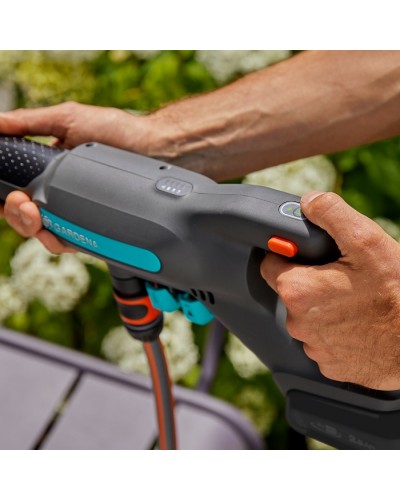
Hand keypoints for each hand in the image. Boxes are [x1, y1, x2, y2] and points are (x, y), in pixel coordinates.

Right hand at [0, 102, 151, 252]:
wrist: (155, 149)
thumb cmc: (117, 131)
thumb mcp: (69, 120)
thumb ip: (31, 122)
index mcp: (48, 170)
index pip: (18, 190)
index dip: (7, 198)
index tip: (6, 197)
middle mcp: (60, 193)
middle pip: (24, 215)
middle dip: (15, 213)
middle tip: (22, 203)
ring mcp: (76, 212)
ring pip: (42, 232)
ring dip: (30, 228)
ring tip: (35, 215)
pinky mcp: (93, 227)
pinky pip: (68, 243)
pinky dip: (56, 241)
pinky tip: (55, 233)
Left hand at [261, 191, 399, 390]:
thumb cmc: (397, 294)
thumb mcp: (366, 240)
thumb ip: (330, 213)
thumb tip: (308, 201)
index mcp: (297, 290)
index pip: (269, 263)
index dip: (287, 253)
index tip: (306, 253)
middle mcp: (297, 323)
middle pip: (291, 291)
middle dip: (310, 280)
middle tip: (342, 275)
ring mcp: (313, 348)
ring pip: (309, 317)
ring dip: (325, 307)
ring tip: (356, 299)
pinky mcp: (330, 366)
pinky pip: (325, 342)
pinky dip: (337, 331)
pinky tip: (360, 323)